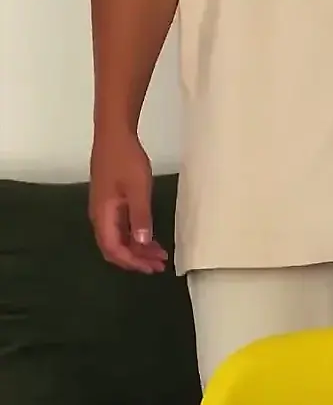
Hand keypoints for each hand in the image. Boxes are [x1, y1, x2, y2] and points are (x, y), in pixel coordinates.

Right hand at [88, 132, 166, 273]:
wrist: (115, 137)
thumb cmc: (126, 161)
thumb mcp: (138, 190)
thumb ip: (140, 216)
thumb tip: (141, 243)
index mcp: (103, 214)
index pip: (113, 248)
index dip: (131, 261)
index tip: (151, 267)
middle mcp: (100, 216)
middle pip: (114, 247)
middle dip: (136, 259)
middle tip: (159, 266)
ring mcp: (105, 209)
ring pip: (119, 238)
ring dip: (138, 249)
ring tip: (160, 256)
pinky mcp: (112, 203)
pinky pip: (122, 227)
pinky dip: (136, 236)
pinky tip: (151, 239)